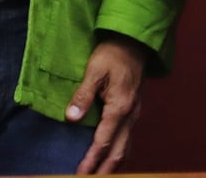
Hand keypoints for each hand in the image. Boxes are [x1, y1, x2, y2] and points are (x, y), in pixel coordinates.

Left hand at [67, 36, 149, 173]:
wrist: (134, 42)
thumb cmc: (112, 54)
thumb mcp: (94, 70)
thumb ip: (83, 95)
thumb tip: (71, 117)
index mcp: (119, 107)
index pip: (103, 142)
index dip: (91, 161)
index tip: (80, 174)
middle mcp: (130, 115)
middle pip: (119, 152)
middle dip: (104, 171)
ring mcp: (134, 114)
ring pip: (126, 148)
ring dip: (112, 165)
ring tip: (99, 175)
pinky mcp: (134, 111)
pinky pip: (128, 139)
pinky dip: (119, 153)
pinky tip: (111, 156)